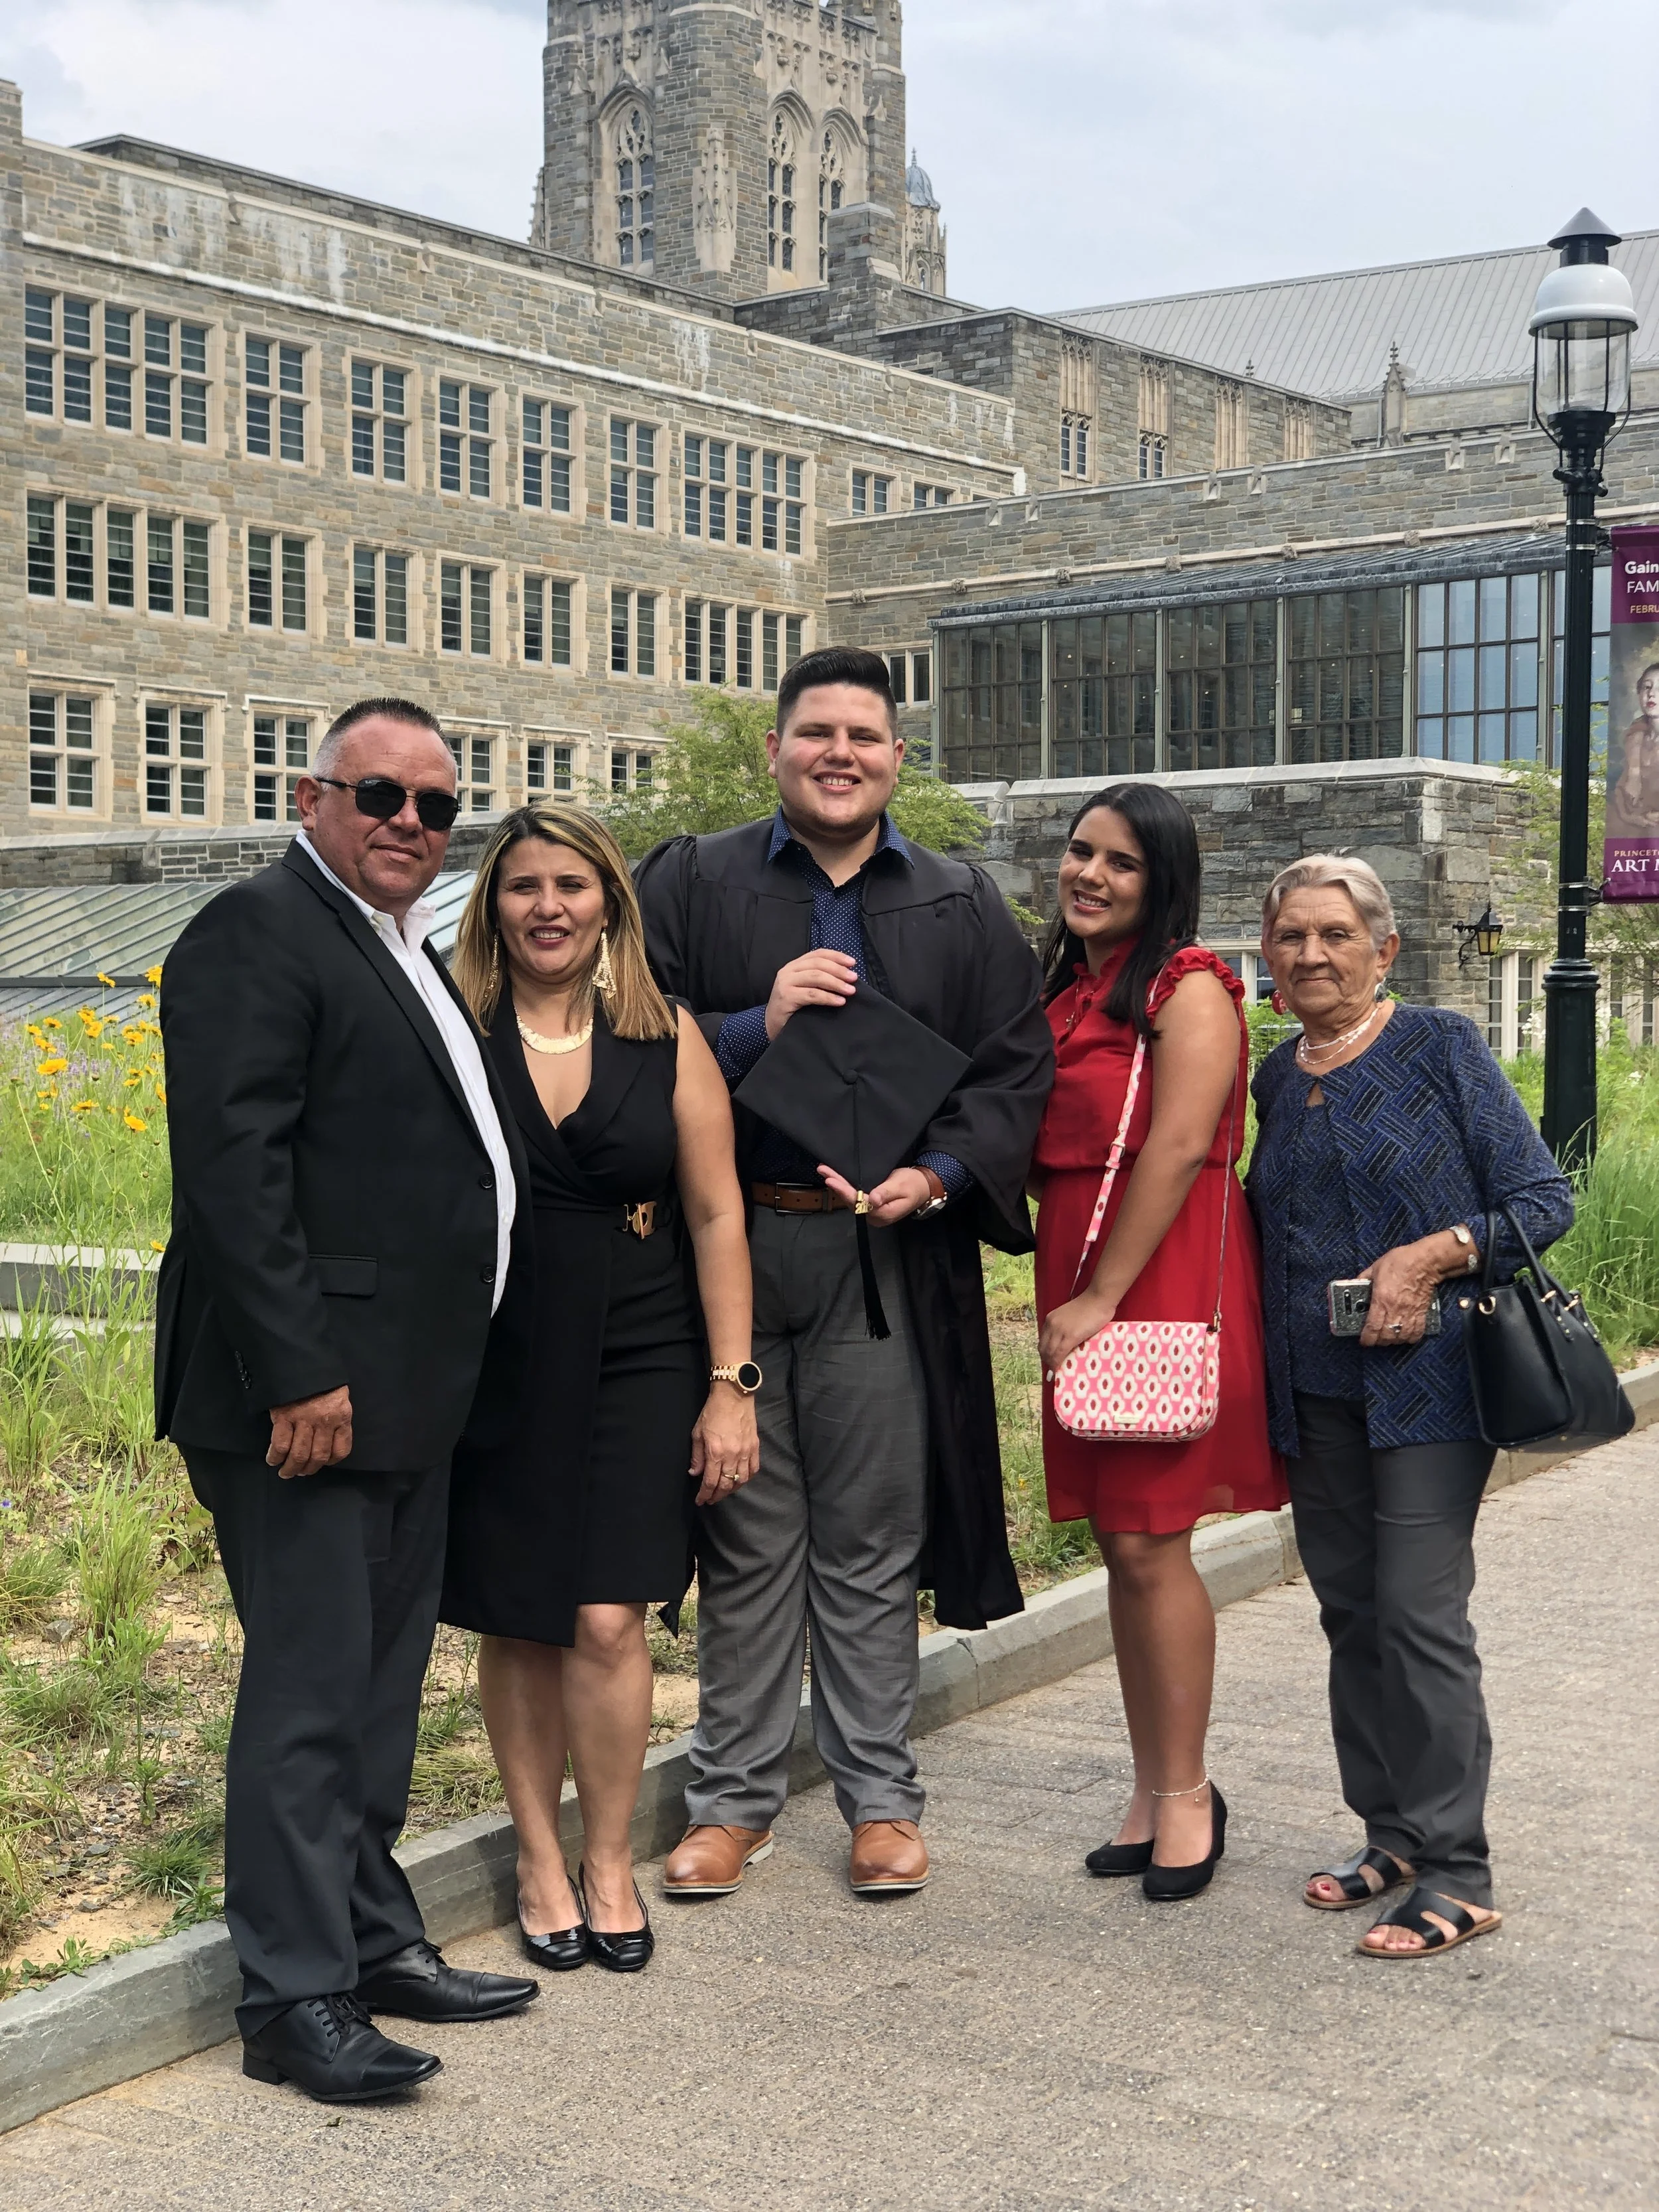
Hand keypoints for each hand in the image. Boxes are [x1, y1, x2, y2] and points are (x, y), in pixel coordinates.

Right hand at [267, 1385, 353, 1477]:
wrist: (301, 1359)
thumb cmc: (322, 1379)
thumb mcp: (338, 1397)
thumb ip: (336, 1417)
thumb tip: (328, 1439)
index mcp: (342, 1416)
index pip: (341, 1449)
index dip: (331, 1461)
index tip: (322, 1464)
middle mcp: (325, 1421)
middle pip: (318, 1457)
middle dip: (308, 1470)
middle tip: (299, 1472)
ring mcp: (304, 1419)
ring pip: (299, 1455)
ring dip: (291, 1468)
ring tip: (286, 1472)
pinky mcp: (284, 1417)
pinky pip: (280, 1445)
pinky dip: (275, 1457)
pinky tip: (272, 1460)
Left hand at [690, 1385, 759, 1507]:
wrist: (734, 1395)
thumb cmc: (712, 1412)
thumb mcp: (697, 1433)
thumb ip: (697, 1456)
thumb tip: (695, 1473)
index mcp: (715, 1452)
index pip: (710, 1482)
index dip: (704, 1495)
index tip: (700, 1501)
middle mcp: (732, 1455)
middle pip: (726, 1485)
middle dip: (717, 1496)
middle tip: (710, 1499)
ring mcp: (746, 1452)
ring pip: (741, 1480)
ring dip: (731, 1490)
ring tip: (723, 1492)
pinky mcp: (755, 1447)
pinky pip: (754, 1469)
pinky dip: (747, 1479)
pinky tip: (740, 1480)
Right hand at [764, 951, 857, 1039]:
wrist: (770, 1025)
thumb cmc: (791, 1007)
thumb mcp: (803, 988)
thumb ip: (818, 979)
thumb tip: (846, 977)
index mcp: (794, 965)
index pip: (818, 954)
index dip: (837, 956)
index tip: (853, 963)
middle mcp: (788, 970)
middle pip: (818, 964)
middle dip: (839, 970)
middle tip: (854, 978)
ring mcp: (786, 983)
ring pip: (816, 977)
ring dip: (836, 983)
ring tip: (850, 991)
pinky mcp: (786, 997)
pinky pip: (812, 994)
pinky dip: (828, 997)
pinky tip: (840, 1002)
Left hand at [816, 1164, 932, 1226]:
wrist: (922, 1187)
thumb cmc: (913, 1185)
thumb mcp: (901, 1186)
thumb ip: (886, 1192)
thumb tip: (873, 1199)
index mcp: (882, 1214)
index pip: (859, 1202)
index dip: (844, 1191)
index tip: (832, 1180)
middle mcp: (874, 1216)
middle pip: (851, 1201)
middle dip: (836, 1185)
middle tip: (823, 1170)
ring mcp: (871, 1212)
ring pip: (851, 1199)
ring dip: (838, 1185)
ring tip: (825, 1171)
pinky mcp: (870, 1206)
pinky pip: (855, 1197)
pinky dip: (844, 1187)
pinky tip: (836, 1179)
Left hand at [1039, 1294, 1115, 1374]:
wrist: (1099, 1299)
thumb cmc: (1090, 1307)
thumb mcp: (1070, 1317)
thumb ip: (1064, 1328)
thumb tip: (1064, 1344)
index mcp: (1050, 1318)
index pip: (1043, 1340)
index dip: (1045, 1352)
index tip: (1048, 1360)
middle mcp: (1051, 1324)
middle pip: (1043, 1347)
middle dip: (1046, 1360)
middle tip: (1052, 1369)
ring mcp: (1060, 1330)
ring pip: (1050, 1352)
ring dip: (1051, 1363)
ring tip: (1056, 1371)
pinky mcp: (1070, 1336)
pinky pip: (1059, 1353)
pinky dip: (1057, 1363)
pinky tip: (1059, 1369)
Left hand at [1358, 1241, 1443, 1346]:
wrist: (1425, 1262)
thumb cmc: (1400, 1262)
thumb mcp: (1376, 1267)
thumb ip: (1364, 1278)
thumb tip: (1355, 1283)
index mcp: (1382, 1299)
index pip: (1373, 1327)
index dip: (1367, 1338)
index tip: (1364, 1341)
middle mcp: (1396, 1310)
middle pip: (1387, 1336)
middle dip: (1379, 1341)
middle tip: (1374, 1339)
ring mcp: (1410, 1313)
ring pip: (1401, 1337)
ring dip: (1394, 1341)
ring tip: (1388, 1338)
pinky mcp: (1422, 1313)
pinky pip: (1417, 1332)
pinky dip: (1410, 1337)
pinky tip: (1405, 1335)